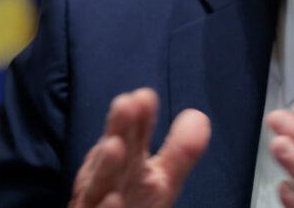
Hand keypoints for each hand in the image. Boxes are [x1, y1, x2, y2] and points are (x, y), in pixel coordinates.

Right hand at [69, 88, 210, 207]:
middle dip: (118, 129)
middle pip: (112, 153)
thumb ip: (181, 151)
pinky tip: (114, 199)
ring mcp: (95, 204)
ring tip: (114, 144)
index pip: (132, 137)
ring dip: (105, 165)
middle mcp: (106, 180)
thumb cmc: (136, 205)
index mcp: (124, 164)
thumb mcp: (162, 181)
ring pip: (98, 184)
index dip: (138, 119)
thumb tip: (198, 115)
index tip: (145, 96)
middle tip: (125, 103)